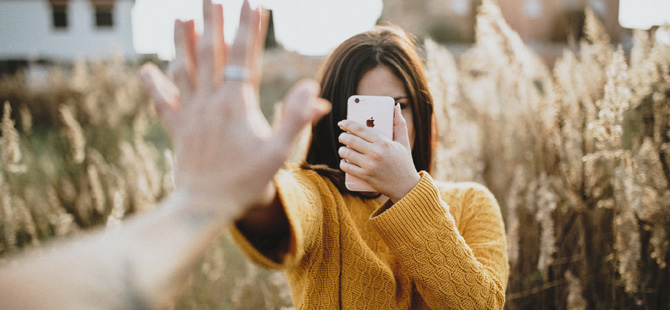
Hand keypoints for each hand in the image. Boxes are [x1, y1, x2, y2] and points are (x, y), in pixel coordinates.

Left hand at [140, 0, 328, 216]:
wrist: (206, 206)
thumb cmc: (246, 181)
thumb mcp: (279, 153)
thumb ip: (297, 119)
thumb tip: (312, 89)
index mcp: (237, 104)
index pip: (245, 57)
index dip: (250, 28)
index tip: (253, 3)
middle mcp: (210, 102)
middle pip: (210, 53)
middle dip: (213, 22)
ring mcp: (190, 114)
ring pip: (184, 69)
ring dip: (182, 42)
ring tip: (182, 17)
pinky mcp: (177, 128)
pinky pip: (162, 101)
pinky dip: (153, 84)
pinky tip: (146, 68)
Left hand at [338, 105, 419, 201]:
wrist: (406, 186)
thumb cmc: (404, 162)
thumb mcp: (404, 142)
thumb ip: (399, 123)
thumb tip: (395, 107)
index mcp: (384, 142)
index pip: (360, 129)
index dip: (348, 124)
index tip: (342, 123)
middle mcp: (375, 153)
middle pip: (350, 140)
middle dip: (343, 136)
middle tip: (342, 136)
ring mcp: (369, 165)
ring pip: (346, 153)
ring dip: (342, 149)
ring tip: (343, 149)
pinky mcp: (365, 176)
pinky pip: (346, 167)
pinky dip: (343, 163)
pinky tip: (345, 161)